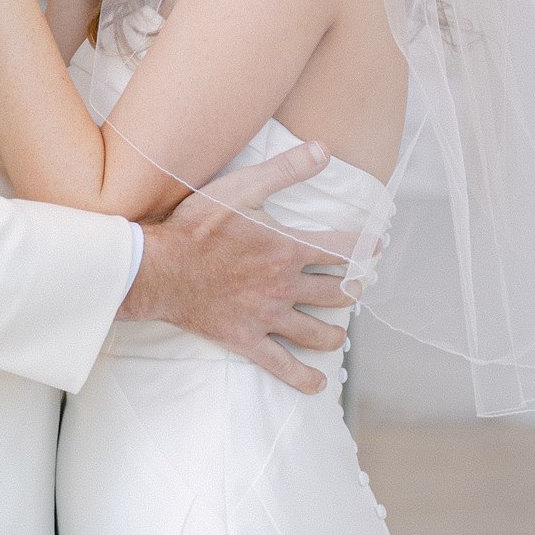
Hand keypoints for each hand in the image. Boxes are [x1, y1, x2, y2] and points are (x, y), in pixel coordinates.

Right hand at [122, 142, 361, 394]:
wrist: (158, 268)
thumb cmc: (196, 225)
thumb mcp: (241, 187)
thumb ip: (285, 169)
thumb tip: (323, 150)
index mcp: (288, 248)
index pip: (343, 250)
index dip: (366, 247)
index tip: (376, 246)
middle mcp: (284, 285)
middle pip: (337, 293)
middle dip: (352, 290)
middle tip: (355, 288)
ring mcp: (267, 316)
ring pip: (317, 332)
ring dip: (335, 333)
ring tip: (339, 333)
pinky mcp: (247, 339)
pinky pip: (281, 365)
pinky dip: (303, 378)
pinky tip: (318, 384)